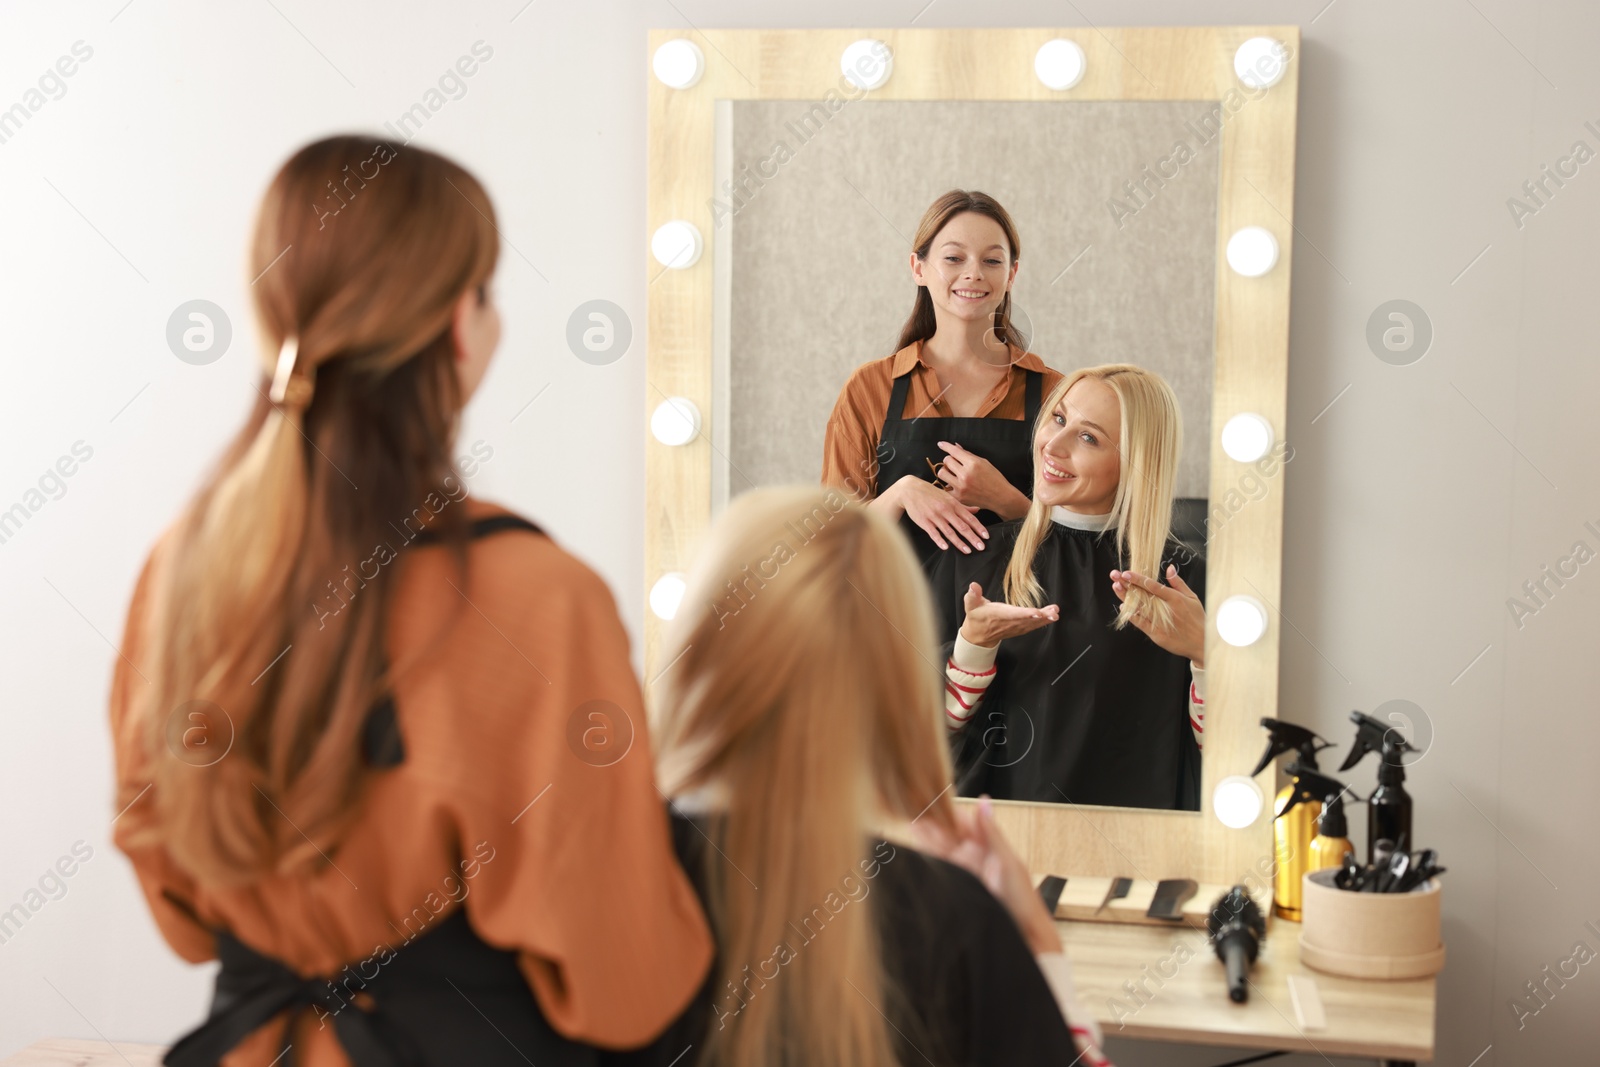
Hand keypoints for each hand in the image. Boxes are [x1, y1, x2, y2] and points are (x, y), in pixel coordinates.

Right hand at [884, 475, 988, 552]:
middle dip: (973, 538)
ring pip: (949, 532)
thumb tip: (977, 510)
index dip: (979, 528)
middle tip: (981, 547)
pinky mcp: (924, 522)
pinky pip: (933, 533)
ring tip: (968, 551)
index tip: (986, 536)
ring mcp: (935, 516)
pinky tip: (946, 547)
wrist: (910, 490)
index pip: (969, 518)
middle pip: (962, 526)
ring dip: (959, 542)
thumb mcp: (948, 496)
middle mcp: (946, 510)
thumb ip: (963, 506)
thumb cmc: (931, 493)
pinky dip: (940, 540)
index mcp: (953, 504)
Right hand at [911, 795, 1060, 955]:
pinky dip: (926, 858)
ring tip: (911, 822)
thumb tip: (984, 803)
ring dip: (926, 837)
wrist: (1023, 936)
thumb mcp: (1008, 862)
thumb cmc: (1023, 900)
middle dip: (932, 822)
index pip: (964, 823)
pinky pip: (938, 869)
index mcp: (988, 847)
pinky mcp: (955, 888)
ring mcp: (962, 874)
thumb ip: (991, 833)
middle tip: (914, 808)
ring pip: (940, 850)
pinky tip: (916, 848)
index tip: (933, 799)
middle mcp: (972, 859)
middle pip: (948, 835)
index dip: (949, 811)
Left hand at [936, 441, 1028, 517]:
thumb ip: (968, 454)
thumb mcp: (984, 462)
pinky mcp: (959, 497)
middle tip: (955, 463)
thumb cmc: (994, 478)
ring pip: (942, 473)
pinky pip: (945, 487)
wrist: (1001, 497)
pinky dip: (949, 485)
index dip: (946, 446)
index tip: (941, 444)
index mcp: (973, 463)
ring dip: (946, 471)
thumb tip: (955, 446)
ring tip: (953, 474)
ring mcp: (961, 487)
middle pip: (946, 461)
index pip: (954, 451)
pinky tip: (955, 484)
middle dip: (950, 460)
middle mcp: (965, 475)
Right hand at [959, 582, 1057, 646]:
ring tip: (1055, 612)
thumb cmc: (976, 617)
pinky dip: (1043, 622)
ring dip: (1045, 618)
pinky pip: (1032, 626)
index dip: (1024, 614)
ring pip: (1032, 623)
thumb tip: (973, 585)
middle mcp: (1009, 623)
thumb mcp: (970, 605)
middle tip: (1053, 612)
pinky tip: (1052, 616)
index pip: (1012, 615)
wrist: (978, 636)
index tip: (1036, 612)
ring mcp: (1015, 627)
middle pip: (1027, 619)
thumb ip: (973, 595)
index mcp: (998, 616)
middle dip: (1041, 616)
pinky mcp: (1019, 628)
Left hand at [1110, 564, 1204, 666]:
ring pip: (1139, 608)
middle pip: (1142, 595)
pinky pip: (1141, 624)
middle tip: (1114, 576)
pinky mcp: (1157, 634)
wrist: (1201, 643)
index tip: (1126, 573)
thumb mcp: (1192, 598)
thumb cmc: (1197, 619)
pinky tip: (1123, 608)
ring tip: (1116, 587)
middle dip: (1126, 584)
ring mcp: (1160, 622)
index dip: (1138, 579)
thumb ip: (1178, 583)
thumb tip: (1169, 568)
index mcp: (1175, 599)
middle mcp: (1166, 609)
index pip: (1152, 586)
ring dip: (1126, 597)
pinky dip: (1132, 616)